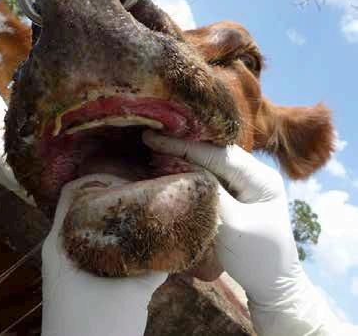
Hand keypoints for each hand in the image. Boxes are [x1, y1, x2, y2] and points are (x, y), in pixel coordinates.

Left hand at [42, 174, 167, 335]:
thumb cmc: (98, 326)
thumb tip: (178, 240)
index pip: (74, 191)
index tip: (131, 179)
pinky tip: (140, 249)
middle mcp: (60, 248)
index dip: (101, 178)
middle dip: (113, 199)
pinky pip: (95, 252)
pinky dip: (115, 246)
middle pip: (84, 208)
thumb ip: (153, 264)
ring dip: (115, 223)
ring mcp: (67, 266)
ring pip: (91, 231)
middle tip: (144, 196)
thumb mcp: (130, 292)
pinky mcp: (77, 282)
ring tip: (146, 217)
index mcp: (62, 241)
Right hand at [143, 131, 334, 335]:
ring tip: (156, 153)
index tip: (153, 138)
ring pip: (211, 163)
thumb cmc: (258, 258)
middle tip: (150, 141)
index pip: (217, 154)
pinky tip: (172, 170)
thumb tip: (182, 168)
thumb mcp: (233, 225)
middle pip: (214, 153)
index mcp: (260, 178)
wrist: (274, 286)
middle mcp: (255, 175)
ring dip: (185, 158)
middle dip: (182, 147)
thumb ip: (210, 193)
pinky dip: (191, 172)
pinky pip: (211, 177)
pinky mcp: (237, 196)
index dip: (183, 145)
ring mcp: (246, 185)